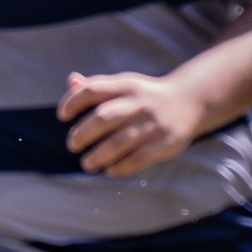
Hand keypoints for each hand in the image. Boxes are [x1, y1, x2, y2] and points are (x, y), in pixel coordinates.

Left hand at [58, 69, 205, 175]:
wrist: (189, 101)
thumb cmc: (145, 96)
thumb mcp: (124, 85)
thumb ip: (97, 85)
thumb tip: (71, 80)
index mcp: (126, 85)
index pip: (92, 90)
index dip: (72, 103)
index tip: (62, 116)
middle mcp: (139, 103)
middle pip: (103, 118)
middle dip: (81, 134)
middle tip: (73, 145)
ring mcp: (153, 124)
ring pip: (118, 143)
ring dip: (97, 156)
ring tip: (87, 164)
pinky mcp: (164, 143)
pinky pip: (137, 160)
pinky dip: (119, 168)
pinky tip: (109, 170)